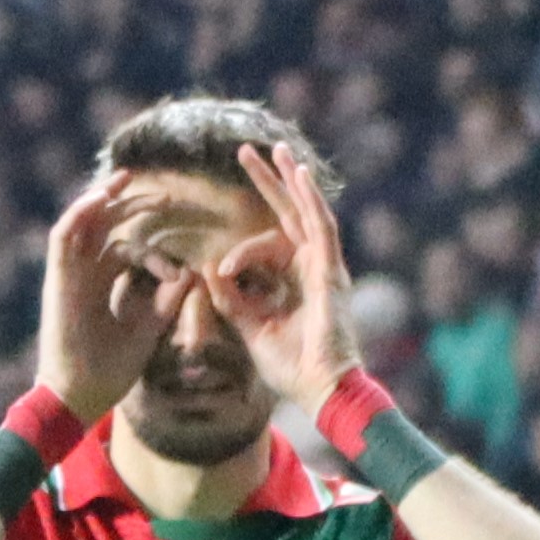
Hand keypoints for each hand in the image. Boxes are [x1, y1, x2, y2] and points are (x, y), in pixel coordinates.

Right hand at [30, 175, 168, 422]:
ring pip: (82, 223)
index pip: (126, 252)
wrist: (81, 394)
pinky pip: (64, 235)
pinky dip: (80, 213)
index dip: (155, 255)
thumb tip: (190, 275)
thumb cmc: (110, 370)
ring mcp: (69, 274)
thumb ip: (167, 302)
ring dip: (103, 199)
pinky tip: (102, 198)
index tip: (176, 275)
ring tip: (125, 179)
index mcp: (102, 287)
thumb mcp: (148, 330)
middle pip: (105, 228)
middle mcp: (84, 275)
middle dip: (131, 206)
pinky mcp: (58, 277)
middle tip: (164, 196)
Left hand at [217, 138, 358, 415]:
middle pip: (286, 214)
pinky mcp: (330, 272)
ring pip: (306, 212)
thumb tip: (209, 269)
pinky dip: (311, 200)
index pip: (266, 246)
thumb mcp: (250, 329)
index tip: (219, 268)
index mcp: (294, 281)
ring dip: (290, 180)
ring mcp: (324, 267)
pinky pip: (321, 227)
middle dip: (266, 182)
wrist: (319, 389)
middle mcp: (311, 267)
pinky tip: (300, 175)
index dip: (239, 250)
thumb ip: (231, 300)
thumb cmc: (291, 367)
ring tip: (275, 150)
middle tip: (245, 151)